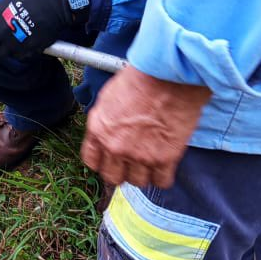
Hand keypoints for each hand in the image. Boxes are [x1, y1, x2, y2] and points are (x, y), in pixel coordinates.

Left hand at [0, 0, 86, 60]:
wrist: (54, 6)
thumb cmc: (30, 0)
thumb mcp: (5, 2)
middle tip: (4, 37)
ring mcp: (12, 43)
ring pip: (2, 54)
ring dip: (8, 48)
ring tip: (18, 37)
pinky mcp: (25, 52)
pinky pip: (18, 57)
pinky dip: (22, 52)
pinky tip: (28, 41)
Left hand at [81, 65, 210, 188]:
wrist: (168, 77)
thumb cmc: (140, 79)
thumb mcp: (109, 96)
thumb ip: (105, 120)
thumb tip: (109, 129)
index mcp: (99, 130)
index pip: (92, 161)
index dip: (102, 162)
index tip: (110, 159)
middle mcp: (115, 147)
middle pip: (113, 177)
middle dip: (121, 171)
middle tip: (131, 162)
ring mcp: (139, 155)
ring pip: (137, 182)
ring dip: (143, 174)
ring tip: (150, 162)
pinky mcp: (164, 158)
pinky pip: (161, 181)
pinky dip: (163, 176)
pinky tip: (165, 166)